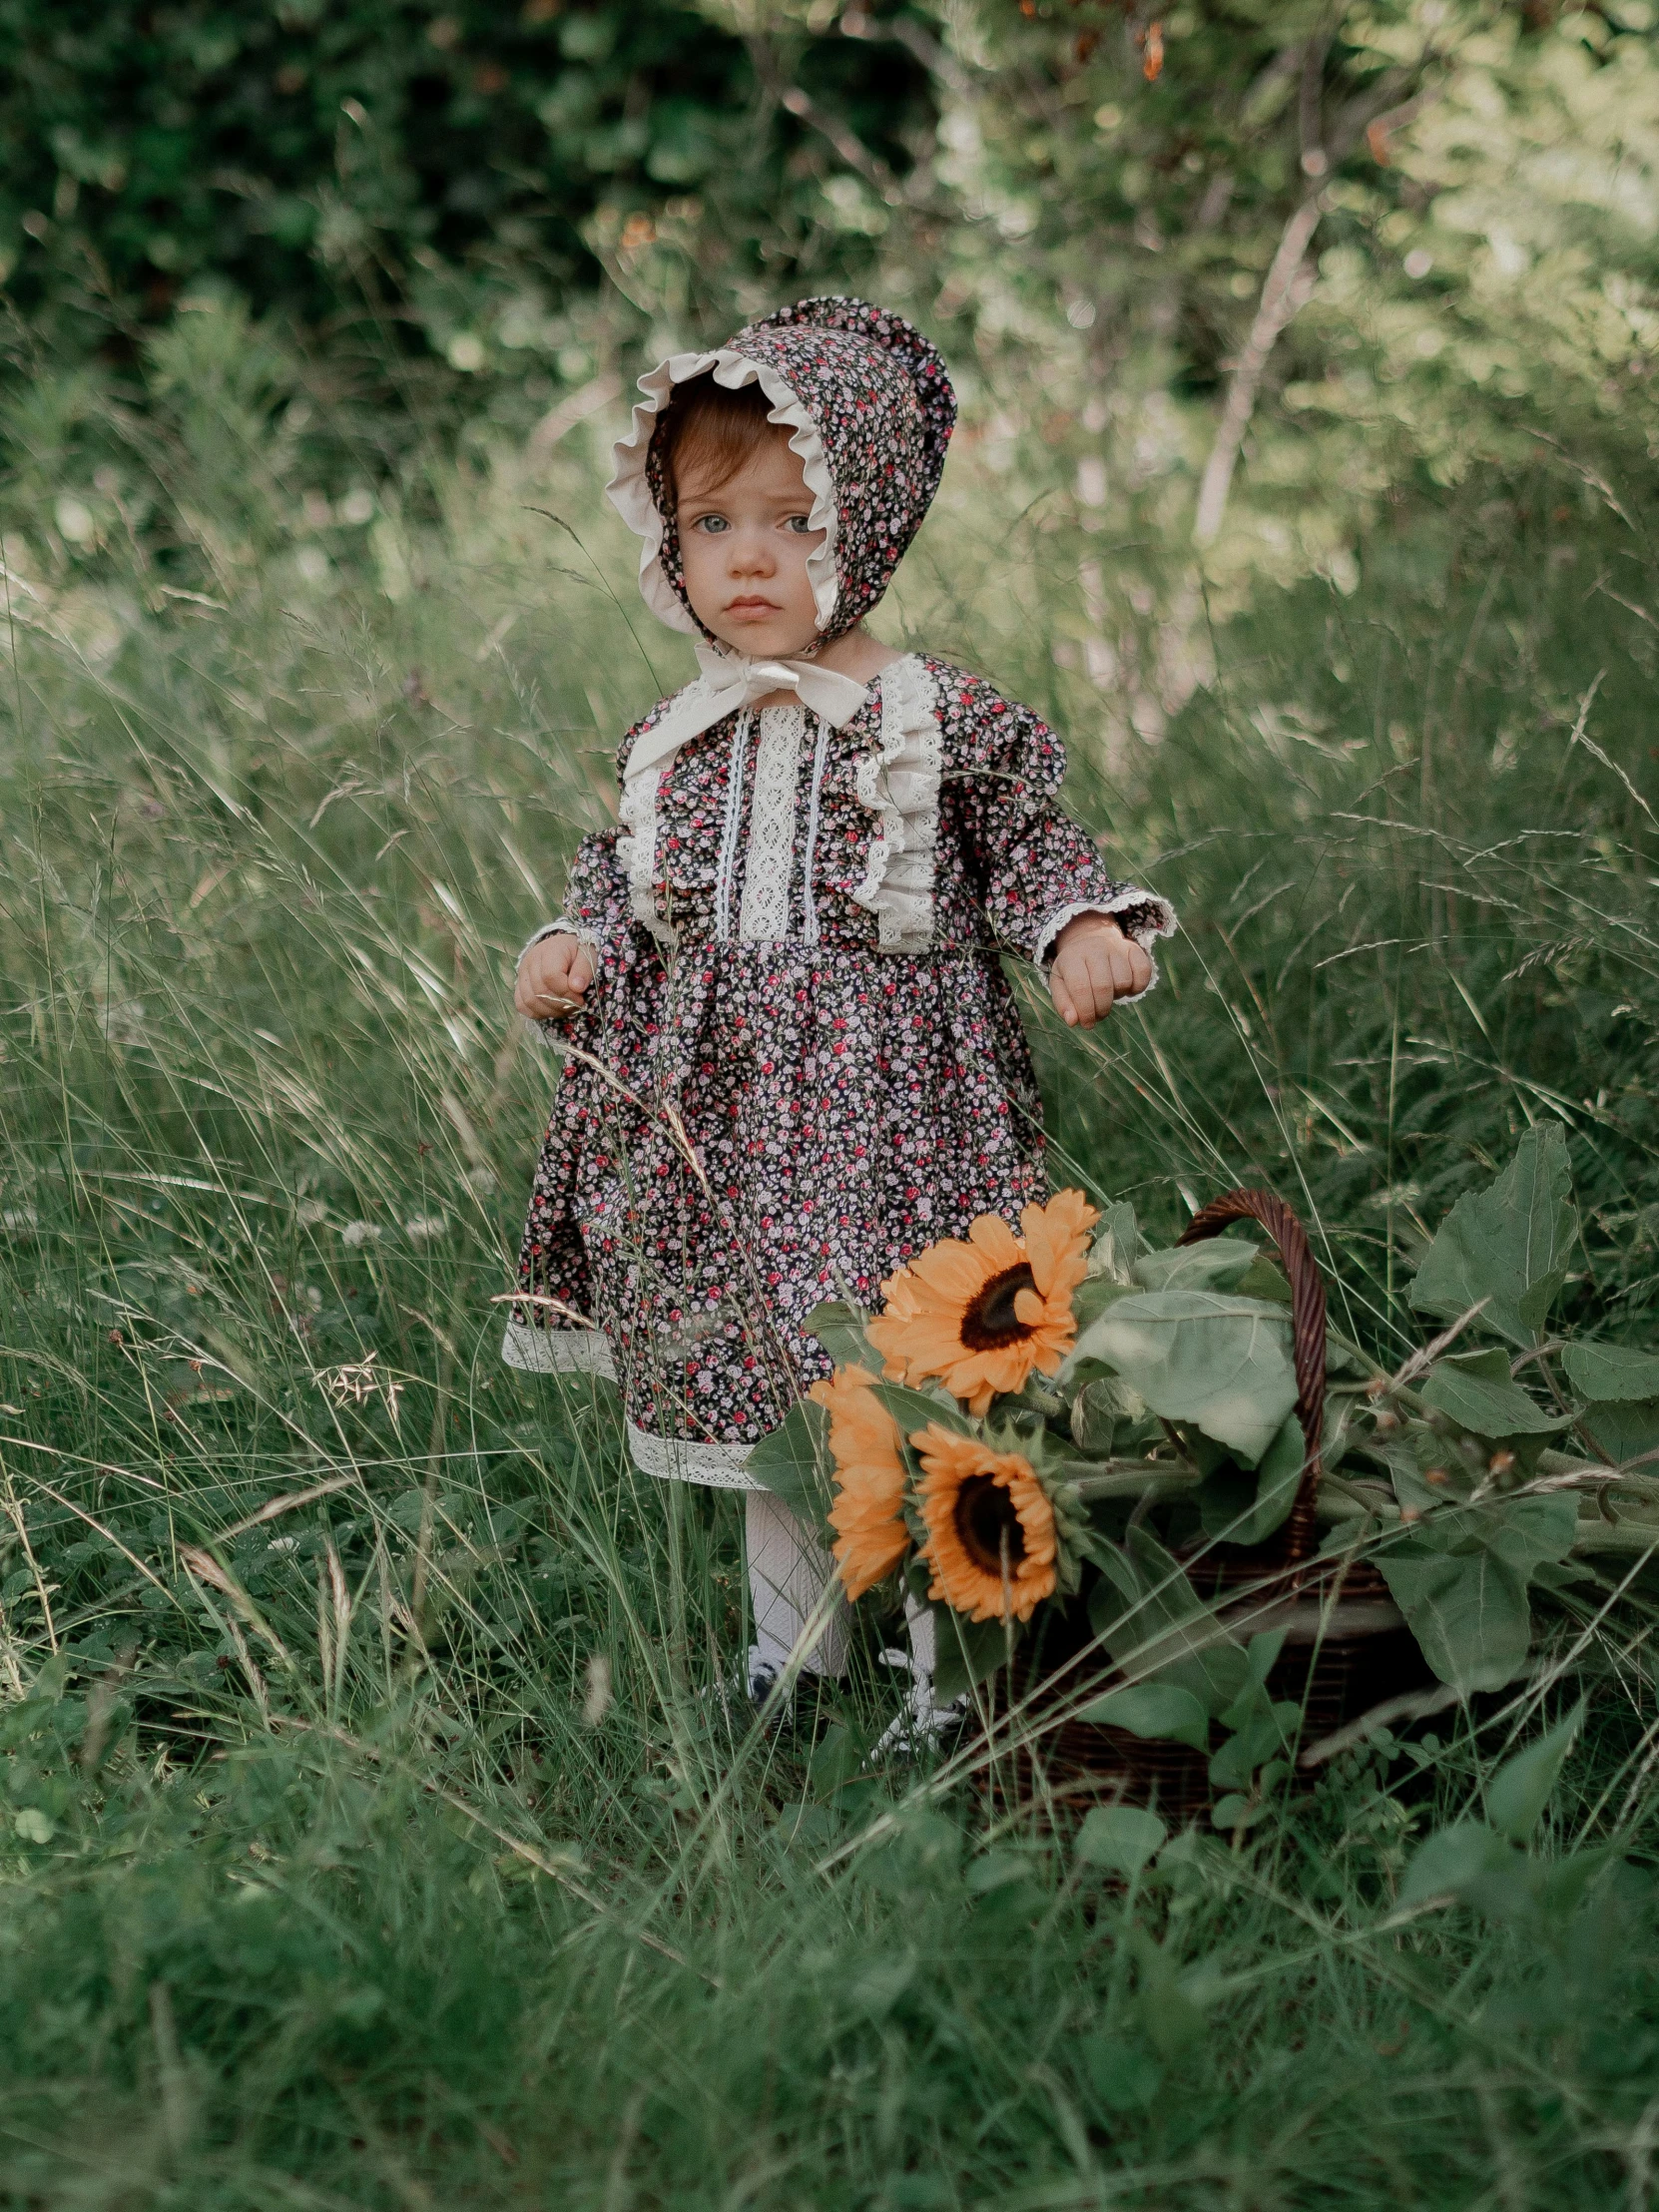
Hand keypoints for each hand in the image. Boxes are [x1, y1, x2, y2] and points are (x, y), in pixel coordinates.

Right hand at [514, 932, 594, 1021]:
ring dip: (550, 1011)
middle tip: (575, 1005)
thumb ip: (584, 970)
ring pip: (530, 1001)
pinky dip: (537, 1013)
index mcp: (549, 951)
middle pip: (540, 991)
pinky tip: (552, 1010)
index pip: (550, 976)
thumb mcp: (587, 955)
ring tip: (565, 1008)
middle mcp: (530, 962)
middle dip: (560, 1004)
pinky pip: (522, 1005)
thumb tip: (577, 988)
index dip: (566, 992)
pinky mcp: (519, 986)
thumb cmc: (576, 952)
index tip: (580, 998)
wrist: (562, 947)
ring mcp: (522, 974)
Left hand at [1048, 913, 1150, 1027]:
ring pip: (1123, 981)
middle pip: (1103, 987)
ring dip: (1118, 996)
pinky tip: (1127, 988)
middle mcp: (1095, 948)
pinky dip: (1138, 987)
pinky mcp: (1134, 949)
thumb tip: (1073, 1021)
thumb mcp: (1061, 984)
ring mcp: (1116, 947)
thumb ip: (1064, 1004)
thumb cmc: (1074, 971)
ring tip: (1109, 993)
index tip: (1088, 1024)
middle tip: (1099, 1014)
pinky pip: (1143, 972)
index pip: (1081, 988)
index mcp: (1072, 957)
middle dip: (1102, 1008)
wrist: (1089, 942)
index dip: (1086, 1011)